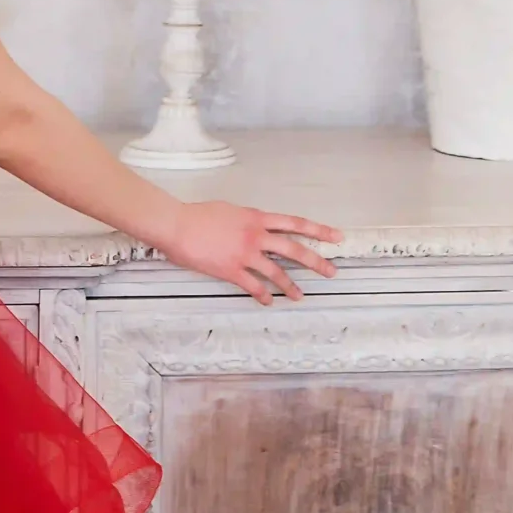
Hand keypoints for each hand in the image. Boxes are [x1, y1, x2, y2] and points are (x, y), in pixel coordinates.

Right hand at [157, 199, 341, 303]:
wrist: (176, 225)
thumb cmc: (197, 215)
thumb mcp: (229, 211)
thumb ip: (246, 220)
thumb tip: (253, 227)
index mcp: (256, 218)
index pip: (295, 223)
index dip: (318, 230)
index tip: (336, 236)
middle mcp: (256, 236)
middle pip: (294, 249)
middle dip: (316, 261)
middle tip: (331, 272)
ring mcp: (245, 254)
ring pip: (276, 272)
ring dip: (290, 285)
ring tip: (300, 296)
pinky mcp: (231, 270)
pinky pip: (252, 285)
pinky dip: (262, 295)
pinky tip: (268, 301)